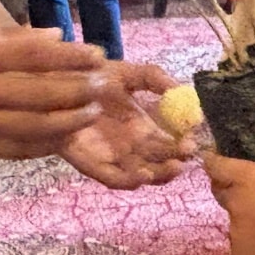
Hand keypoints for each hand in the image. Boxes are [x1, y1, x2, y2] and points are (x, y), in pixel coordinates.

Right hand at [0, 22, 110, 159]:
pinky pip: (16, 149)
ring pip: (32, 127)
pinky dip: (44, 144)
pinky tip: (65, 135)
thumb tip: (56, 37)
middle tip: (103, 85)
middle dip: (78, 90)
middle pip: (39, 94)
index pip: (34, 56)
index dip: (70, 57)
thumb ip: (14, 36)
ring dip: (68, 121)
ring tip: (92, 111)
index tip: (97, 55)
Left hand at [61, 62, 195, 187]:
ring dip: (160, 175)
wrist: (59, 84)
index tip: (196, 137)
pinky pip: (114, 179)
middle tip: (188, 153)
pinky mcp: (94, 165)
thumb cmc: (94, 78)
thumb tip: (180, 88)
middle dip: (178, 160)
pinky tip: (143, 176)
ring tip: (174, 167)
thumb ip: (155, 77)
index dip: (185, 141)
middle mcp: (133, 146)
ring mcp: (115, 158)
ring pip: (144, 174)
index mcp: (145, 126)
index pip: (171, 141)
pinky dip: (130, 181)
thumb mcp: (129, 73)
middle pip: (161, 162)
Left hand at [204, 105, 254, 254]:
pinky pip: (239, 244)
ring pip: (232, 219)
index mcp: (248, 179)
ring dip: (243, 214)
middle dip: (229, 186)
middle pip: (221, 191)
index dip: (213, 161)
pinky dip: (249, 240)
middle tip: (250, 186)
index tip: (214, 157)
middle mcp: (235, 203)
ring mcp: (235, 233)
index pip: (215, 166)